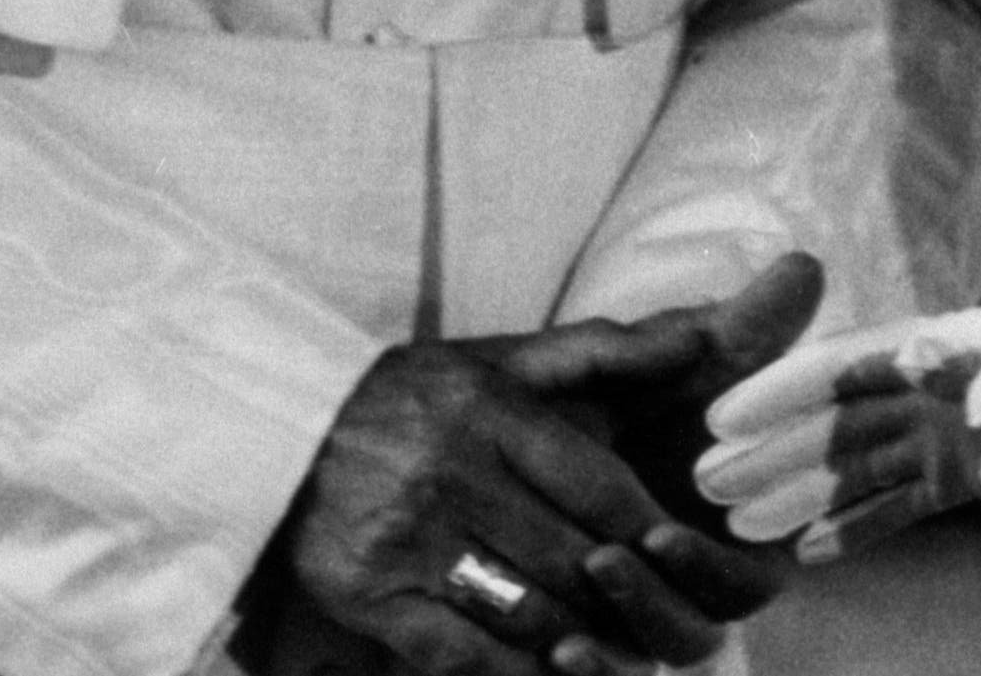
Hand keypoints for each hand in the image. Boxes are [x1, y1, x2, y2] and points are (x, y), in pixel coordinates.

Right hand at [281, 257, 822, 675]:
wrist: (284, 430)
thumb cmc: (415, 394)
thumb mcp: (501, 356)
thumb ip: (600, 350)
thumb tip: (696, 339)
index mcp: (491, 411)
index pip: (596, 484)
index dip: (648, 529)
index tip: (681, 552)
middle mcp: (453, 473)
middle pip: (568, 556)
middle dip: (622, 593)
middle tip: (663, 615)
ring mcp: (409, 540)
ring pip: (523, 610)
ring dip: (579, 639)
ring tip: (617, 650)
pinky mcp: (372, 595)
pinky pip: (460, 653)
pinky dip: (514, 673)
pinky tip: (548, 672)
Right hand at [694, 302, 980, 559]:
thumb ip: (969, 352)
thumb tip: (906, 351)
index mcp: (938, 344)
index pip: (842, 365)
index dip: (779, 389)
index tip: (719, 415)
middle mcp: (928, 386)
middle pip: (834, 419)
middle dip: (770, 449)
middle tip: (703, 483)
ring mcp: (942, 432)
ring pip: (854, 467)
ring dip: (797, 493)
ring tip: (738, 525)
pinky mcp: (963, 475)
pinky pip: (897, 503)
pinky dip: (855, 526)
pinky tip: (807, 553)